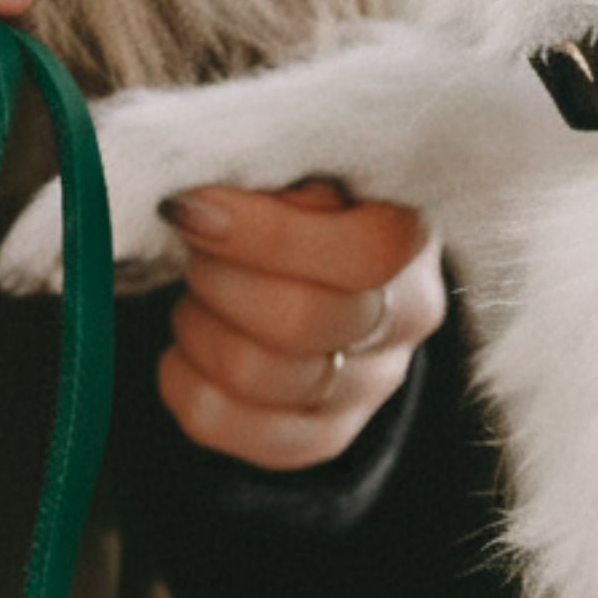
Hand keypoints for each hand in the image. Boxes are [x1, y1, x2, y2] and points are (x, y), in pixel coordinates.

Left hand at [156, 179, 442, 470]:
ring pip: (262, 377)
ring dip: (200, 327)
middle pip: (303, 322)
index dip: (267, 235)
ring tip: (194, 292)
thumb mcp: (300, 164)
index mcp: (412, 238)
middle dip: (219, 278)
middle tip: (192, 247)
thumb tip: (202, 201)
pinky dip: (187, 384)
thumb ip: (272, 174)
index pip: (363, 254)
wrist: (325, 258)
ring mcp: (370, 386)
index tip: (192, 207)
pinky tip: (185, 347)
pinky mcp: (324, 434)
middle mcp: (406, 320)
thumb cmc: (300, 198)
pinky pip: (233, 429)